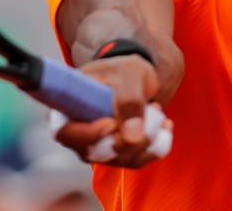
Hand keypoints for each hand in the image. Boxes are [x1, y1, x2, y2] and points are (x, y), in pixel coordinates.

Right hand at [48, 55, 173, 167]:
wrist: (134, 77)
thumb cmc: (123, 69)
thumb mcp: (128, 74)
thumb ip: (129, 100)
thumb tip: (131, 137)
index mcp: (67, 107)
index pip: (65, 133)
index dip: (87, 135)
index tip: (112, 123)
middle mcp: (78, 132)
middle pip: (97, 152)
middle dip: (130, 136)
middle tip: (152, 108)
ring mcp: (96, 147)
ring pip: (121, 158)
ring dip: (148, 137)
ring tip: (157, 108)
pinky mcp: (117, 154)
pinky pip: (137, 161)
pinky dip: (157, 145)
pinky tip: (166, 125)